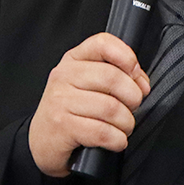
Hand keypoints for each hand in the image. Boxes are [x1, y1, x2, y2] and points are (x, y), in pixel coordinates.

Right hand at [28, 32, 150, 176]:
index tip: (136, 75)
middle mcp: (64, 76)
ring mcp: (60, 101)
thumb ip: (116, 75)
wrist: (42, 141)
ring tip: (123, 127)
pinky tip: (116, 140)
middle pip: (112, 77)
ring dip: (126, 123)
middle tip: (132, 108)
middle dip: (133, 97)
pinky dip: (117, 140)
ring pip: (111, 108)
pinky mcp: (62, 127)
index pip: (103, 43)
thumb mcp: (88, 84)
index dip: (127, 57)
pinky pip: (102, 132)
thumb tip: (141, 83)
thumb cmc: (71, 111)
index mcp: (74, 59)